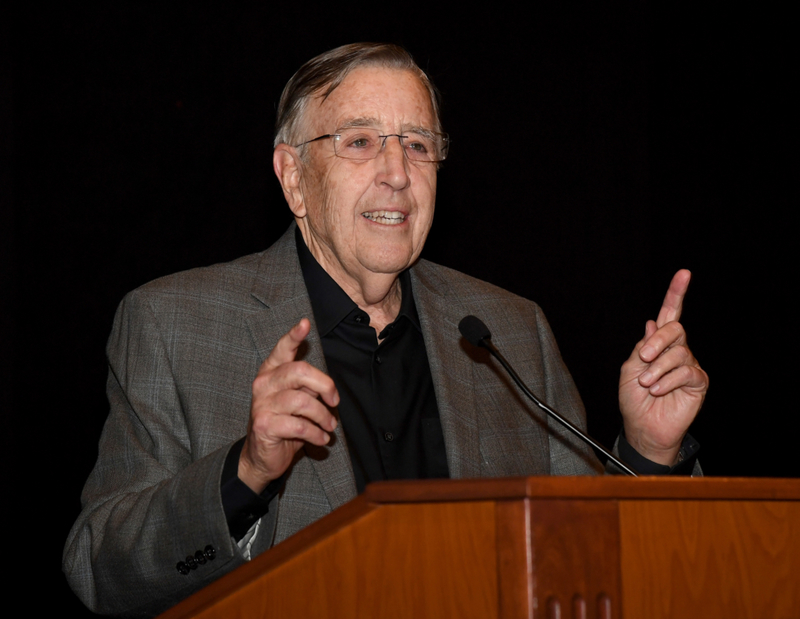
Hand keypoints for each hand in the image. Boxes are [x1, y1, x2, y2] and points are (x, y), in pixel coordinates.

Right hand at [238, 319, 338, 492]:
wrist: (262, 456)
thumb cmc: (284, 423)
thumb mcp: (298, 400)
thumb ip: (308, 387)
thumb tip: (327, 387)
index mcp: (272, 372)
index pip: (282, 349)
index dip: (293, 336)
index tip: (305, 324)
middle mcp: (264, 384)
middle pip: (300, 371)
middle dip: (325, 385)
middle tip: (334, 401)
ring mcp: (262, 404)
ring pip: (303, 401)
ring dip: (323, 416)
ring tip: (329, 426)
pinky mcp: (264, 425)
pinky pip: (300, 426)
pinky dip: (316, 433)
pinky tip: (321, 439)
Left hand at [619, 270, 707, 465]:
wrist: (643, 427)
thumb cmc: (634, 400)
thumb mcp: (629, 369)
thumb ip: (642, 347)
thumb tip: (653, 324)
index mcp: (657, 344)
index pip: (669, 314)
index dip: (676, 293)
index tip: (684, 273)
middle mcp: (676, 351)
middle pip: (675, 329)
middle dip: (658, 341)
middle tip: (643, 358)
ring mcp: (688, 365)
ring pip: (679, 353)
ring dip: (657, 368)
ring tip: (647, 384)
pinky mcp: (697, 382)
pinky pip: (686, 372)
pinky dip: (667, 380)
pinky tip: (657, 390)